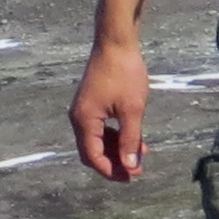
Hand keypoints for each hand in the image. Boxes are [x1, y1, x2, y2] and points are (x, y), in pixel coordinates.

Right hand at [71, 42, 152, 182]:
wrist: (116, 43)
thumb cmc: (124, 74)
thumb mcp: (132, 109)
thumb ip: (130, 140)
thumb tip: (130, 166)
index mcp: (84, 120)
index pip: (93, 156)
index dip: (112, 170)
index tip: (133, 176)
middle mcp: (78, 117)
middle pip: (91, 151)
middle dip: (113, 163)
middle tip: (136, 169)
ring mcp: (83, 110)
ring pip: (96, 141)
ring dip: (115, 150)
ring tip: (139, 154)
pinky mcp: (90, 103)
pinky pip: (99, 128)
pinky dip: (114, 137)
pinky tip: (133, 137)